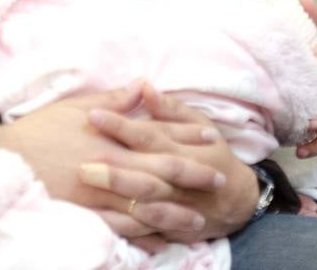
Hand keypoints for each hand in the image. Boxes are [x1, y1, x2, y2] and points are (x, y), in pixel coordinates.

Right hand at [0, 83, 209, 242]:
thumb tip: (143, 85)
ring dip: (175, 214)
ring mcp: (99, 195)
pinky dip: (141, 237)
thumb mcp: (76, 107)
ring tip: (198, 220)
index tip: (211, 139)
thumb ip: (115, 99)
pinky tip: (159, 243)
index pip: (158, 138)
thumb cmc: (40, 129)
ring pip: (146, 208)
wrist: (5, 159)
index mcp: (111, 138)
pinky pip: (120, 230)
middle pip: (160, 175)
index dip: (186, 138)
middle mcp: (110, 167)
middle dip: (192, 179)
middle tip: (219, 182)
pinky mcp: (86, 214)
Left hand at [82, 83, 259, 243]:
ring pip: (145, 202)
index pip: (148, 135)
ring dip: (116, 194)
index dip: (121, 125)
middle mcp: (179, 179)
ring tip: (86, 181)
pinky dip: (128, 226)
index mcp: (184, 148)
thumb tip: (144, 87)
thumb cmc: (212, 153)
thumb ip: (170, 109)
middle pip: (144, 171)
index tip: (93, 114)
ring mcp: (177, 206)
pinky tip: (103, 216)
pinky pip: (148, 230)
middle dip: (112, 165)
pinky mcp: (173, 228)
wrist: (236, 198)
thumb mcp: (199, 124)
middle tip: (79, 158)